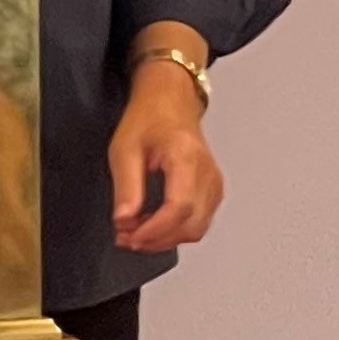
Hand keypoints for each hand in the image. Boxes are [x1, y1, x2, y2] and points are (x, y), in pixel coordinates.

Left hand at [109, 63, 221, 252]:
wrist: (170, 101)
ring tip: (135, 231)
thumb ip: (126, 187)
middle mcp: (207, 173)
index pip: (179, 207)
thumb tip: (124, 221)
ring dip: (165, 238)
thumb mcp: (125, 149)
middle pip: (191, 224)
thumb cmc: (149, 118)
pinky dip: (175, 231)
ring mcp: (214, 183)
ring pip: (196, 229)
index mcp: (186, 158)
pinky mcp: (213, 190)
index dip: (154, 230)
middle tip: (125, 236)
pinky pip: (199, 222)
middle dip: (157, 239)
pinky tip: (153, 224)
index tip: (130, 237)